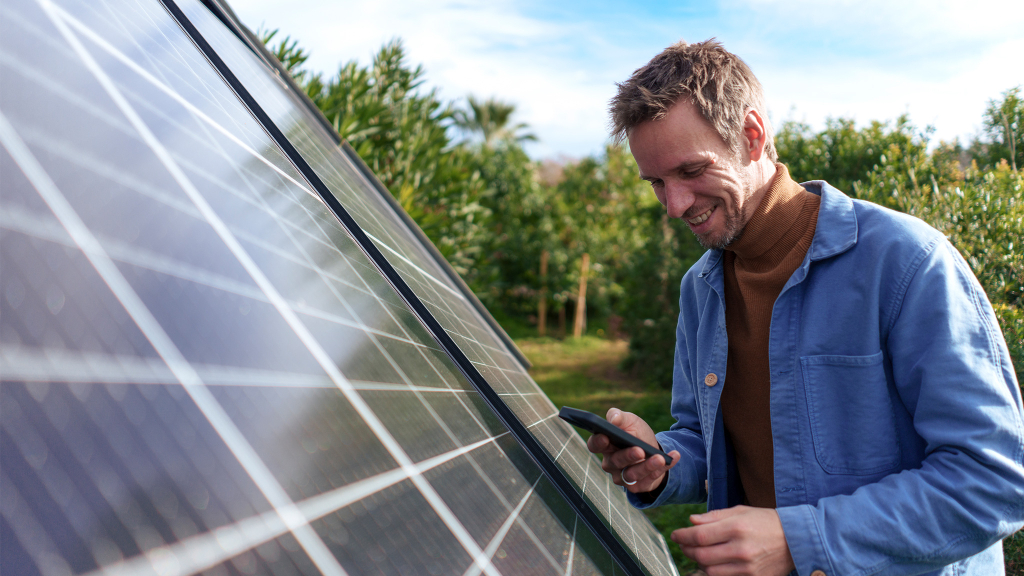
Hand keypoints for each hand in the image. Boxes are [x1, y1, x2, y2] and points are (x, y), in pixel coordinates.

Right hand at [585, 408, 679, 493]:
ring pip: (631, 475)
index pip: (594, 445)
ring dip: (646, 466)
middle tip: (640, 450)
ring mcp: (622, 476)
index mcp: (605, 445)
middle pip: (615, 461)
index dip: (598, 442)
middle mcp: (611, 463)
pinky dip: (661, 470)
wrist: (653, 448)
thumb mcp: (630, 421)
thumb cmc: (636, 433)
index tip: (606, 437)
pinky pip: (649, 480)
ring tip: (659, 458)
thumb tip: (613, 419)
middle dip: (628, 456)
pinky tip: (671, 458)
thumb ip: (619, 416)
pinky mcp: (637, 486)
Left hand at [671, 506, 793, 575]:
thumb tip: (691, 521)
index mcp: (737, 528)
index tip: (676, 534)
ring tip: (698, 553)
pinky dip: (714, 572)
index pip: (699, 536)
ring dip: (699, 562)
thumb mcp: (741, 511)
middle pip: (701, 555)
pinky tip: (713, 563)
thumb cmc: (766, 522)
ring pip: (710, 571)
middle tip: (683, 544)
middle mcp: (741, 549)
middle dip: (687, 550)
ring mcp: (747, 567)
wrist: (796, 539)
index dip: (682, 536)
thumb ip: (714, 516)